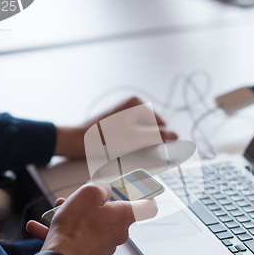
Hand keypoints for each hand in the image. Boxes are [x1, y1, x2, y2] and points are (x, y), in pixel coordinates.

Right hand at [26, 182, 156, 254]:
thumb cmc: (75, 228)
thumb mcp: (89, 193)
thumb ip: (101, 187)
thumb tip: (105, 190)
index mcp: (124, 217)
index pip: (147, 207)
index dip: (145, 196)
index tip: (139, 189)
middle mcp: (118, 232)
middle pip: (112, 211)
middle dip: (94, 203)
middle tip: (79, 198)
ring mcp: (104, 244)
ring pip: (91, 223)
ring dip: (75, 215)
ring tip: (57, 210)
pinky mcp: (89, 252)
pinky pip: (78, 236)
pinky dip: (62, 230)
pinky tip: (41, 226)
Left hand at [54, 96, 177, 158]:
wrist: (77, 142)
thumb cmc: (104, 139)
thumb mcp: (136, 138)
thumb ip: (159, 136)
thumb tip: (176, 136)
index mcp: (138, 103)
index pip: (160, 124)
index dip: (158, 140)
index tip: (150, 151)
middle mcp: (131, 105)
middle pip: (151, 128)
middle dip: (148, 141)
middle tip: (137, 151)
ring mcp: (123, 113)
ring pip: (142, 132)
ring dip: (139, 144)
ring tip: (126, 149)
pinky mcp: (116, 122)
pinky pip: (132, 133)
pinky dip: (131, 142)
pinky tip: (121, 148)